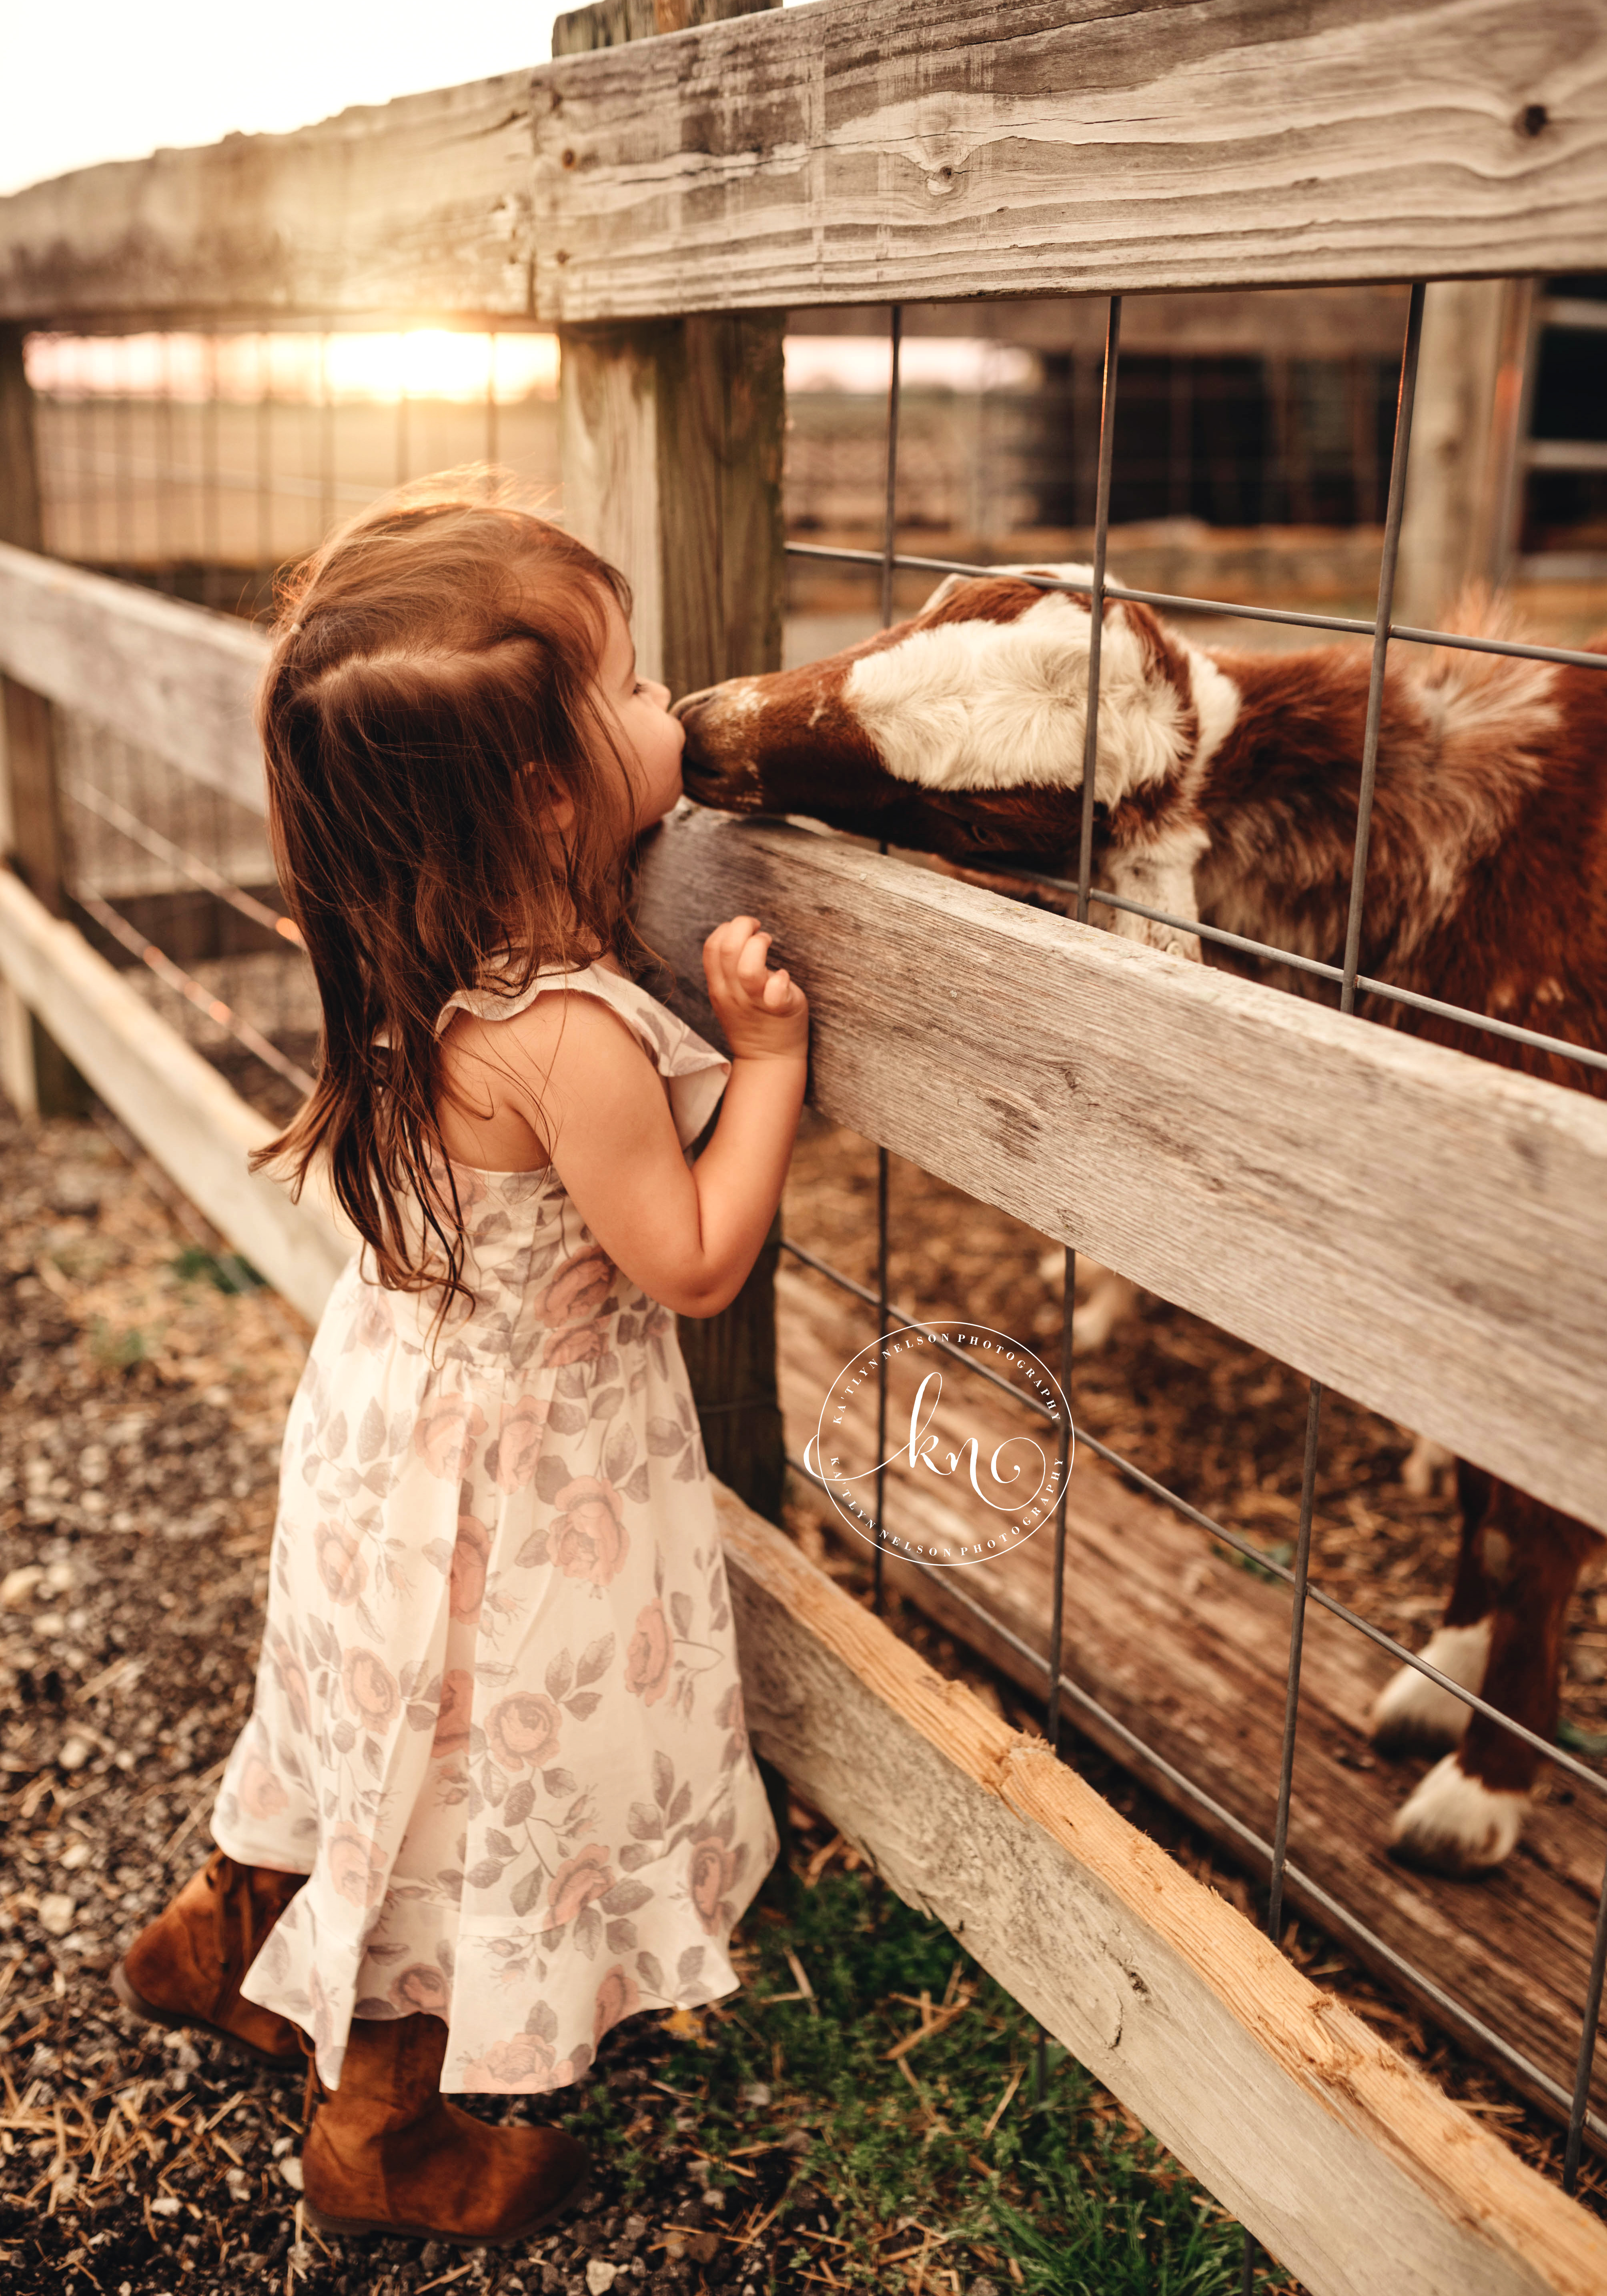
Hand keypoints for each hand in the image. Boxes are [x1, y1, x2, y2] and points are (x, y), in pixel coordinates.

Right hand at [702, 914, 808, 1061]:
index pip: (712, 946)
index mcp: (718, 986)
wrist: (768, 1059)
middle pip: (729, 948)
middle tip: (759, 932)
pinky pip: (775, 993)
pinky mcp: (779, 1011)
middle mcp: (732, 993)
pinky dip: (781, 979)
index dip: (728, 929)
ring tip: (769, 946)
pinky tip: (783, 977)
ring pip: (748, 967)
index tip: (745, 932)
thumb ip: (727, 969)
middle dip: (745, 927)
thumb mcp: (729, 994)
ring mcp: (754, 1003)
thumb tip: (734, 933)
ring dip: (761, 946)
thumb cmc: (753, 1019)